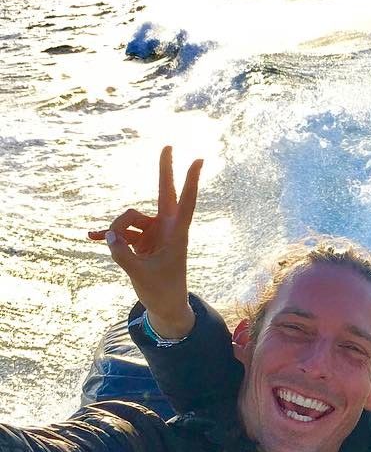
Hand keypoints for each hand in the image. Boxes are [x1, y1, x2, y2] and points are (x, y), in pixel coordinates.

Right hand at [88, 145, 202, 338]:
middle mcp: (165, 229)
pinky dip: (107, 236)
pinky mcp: (139, 241)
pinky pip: (119, 233)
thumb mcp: (140, 274)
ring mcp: (152, 233)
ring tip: (113, 249)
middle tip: (168, 145)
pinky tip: (91, 237)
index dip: (190, 181)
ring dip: (117, 232)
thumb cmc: (162, 290)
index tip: (199, 160)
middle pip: (163, 194)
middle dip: (165, 171)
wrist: (165, 305)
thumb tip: (106, 235)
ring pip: (128, 220)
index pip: (184, 202)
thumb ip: (122, 254)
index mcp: (176, 234)